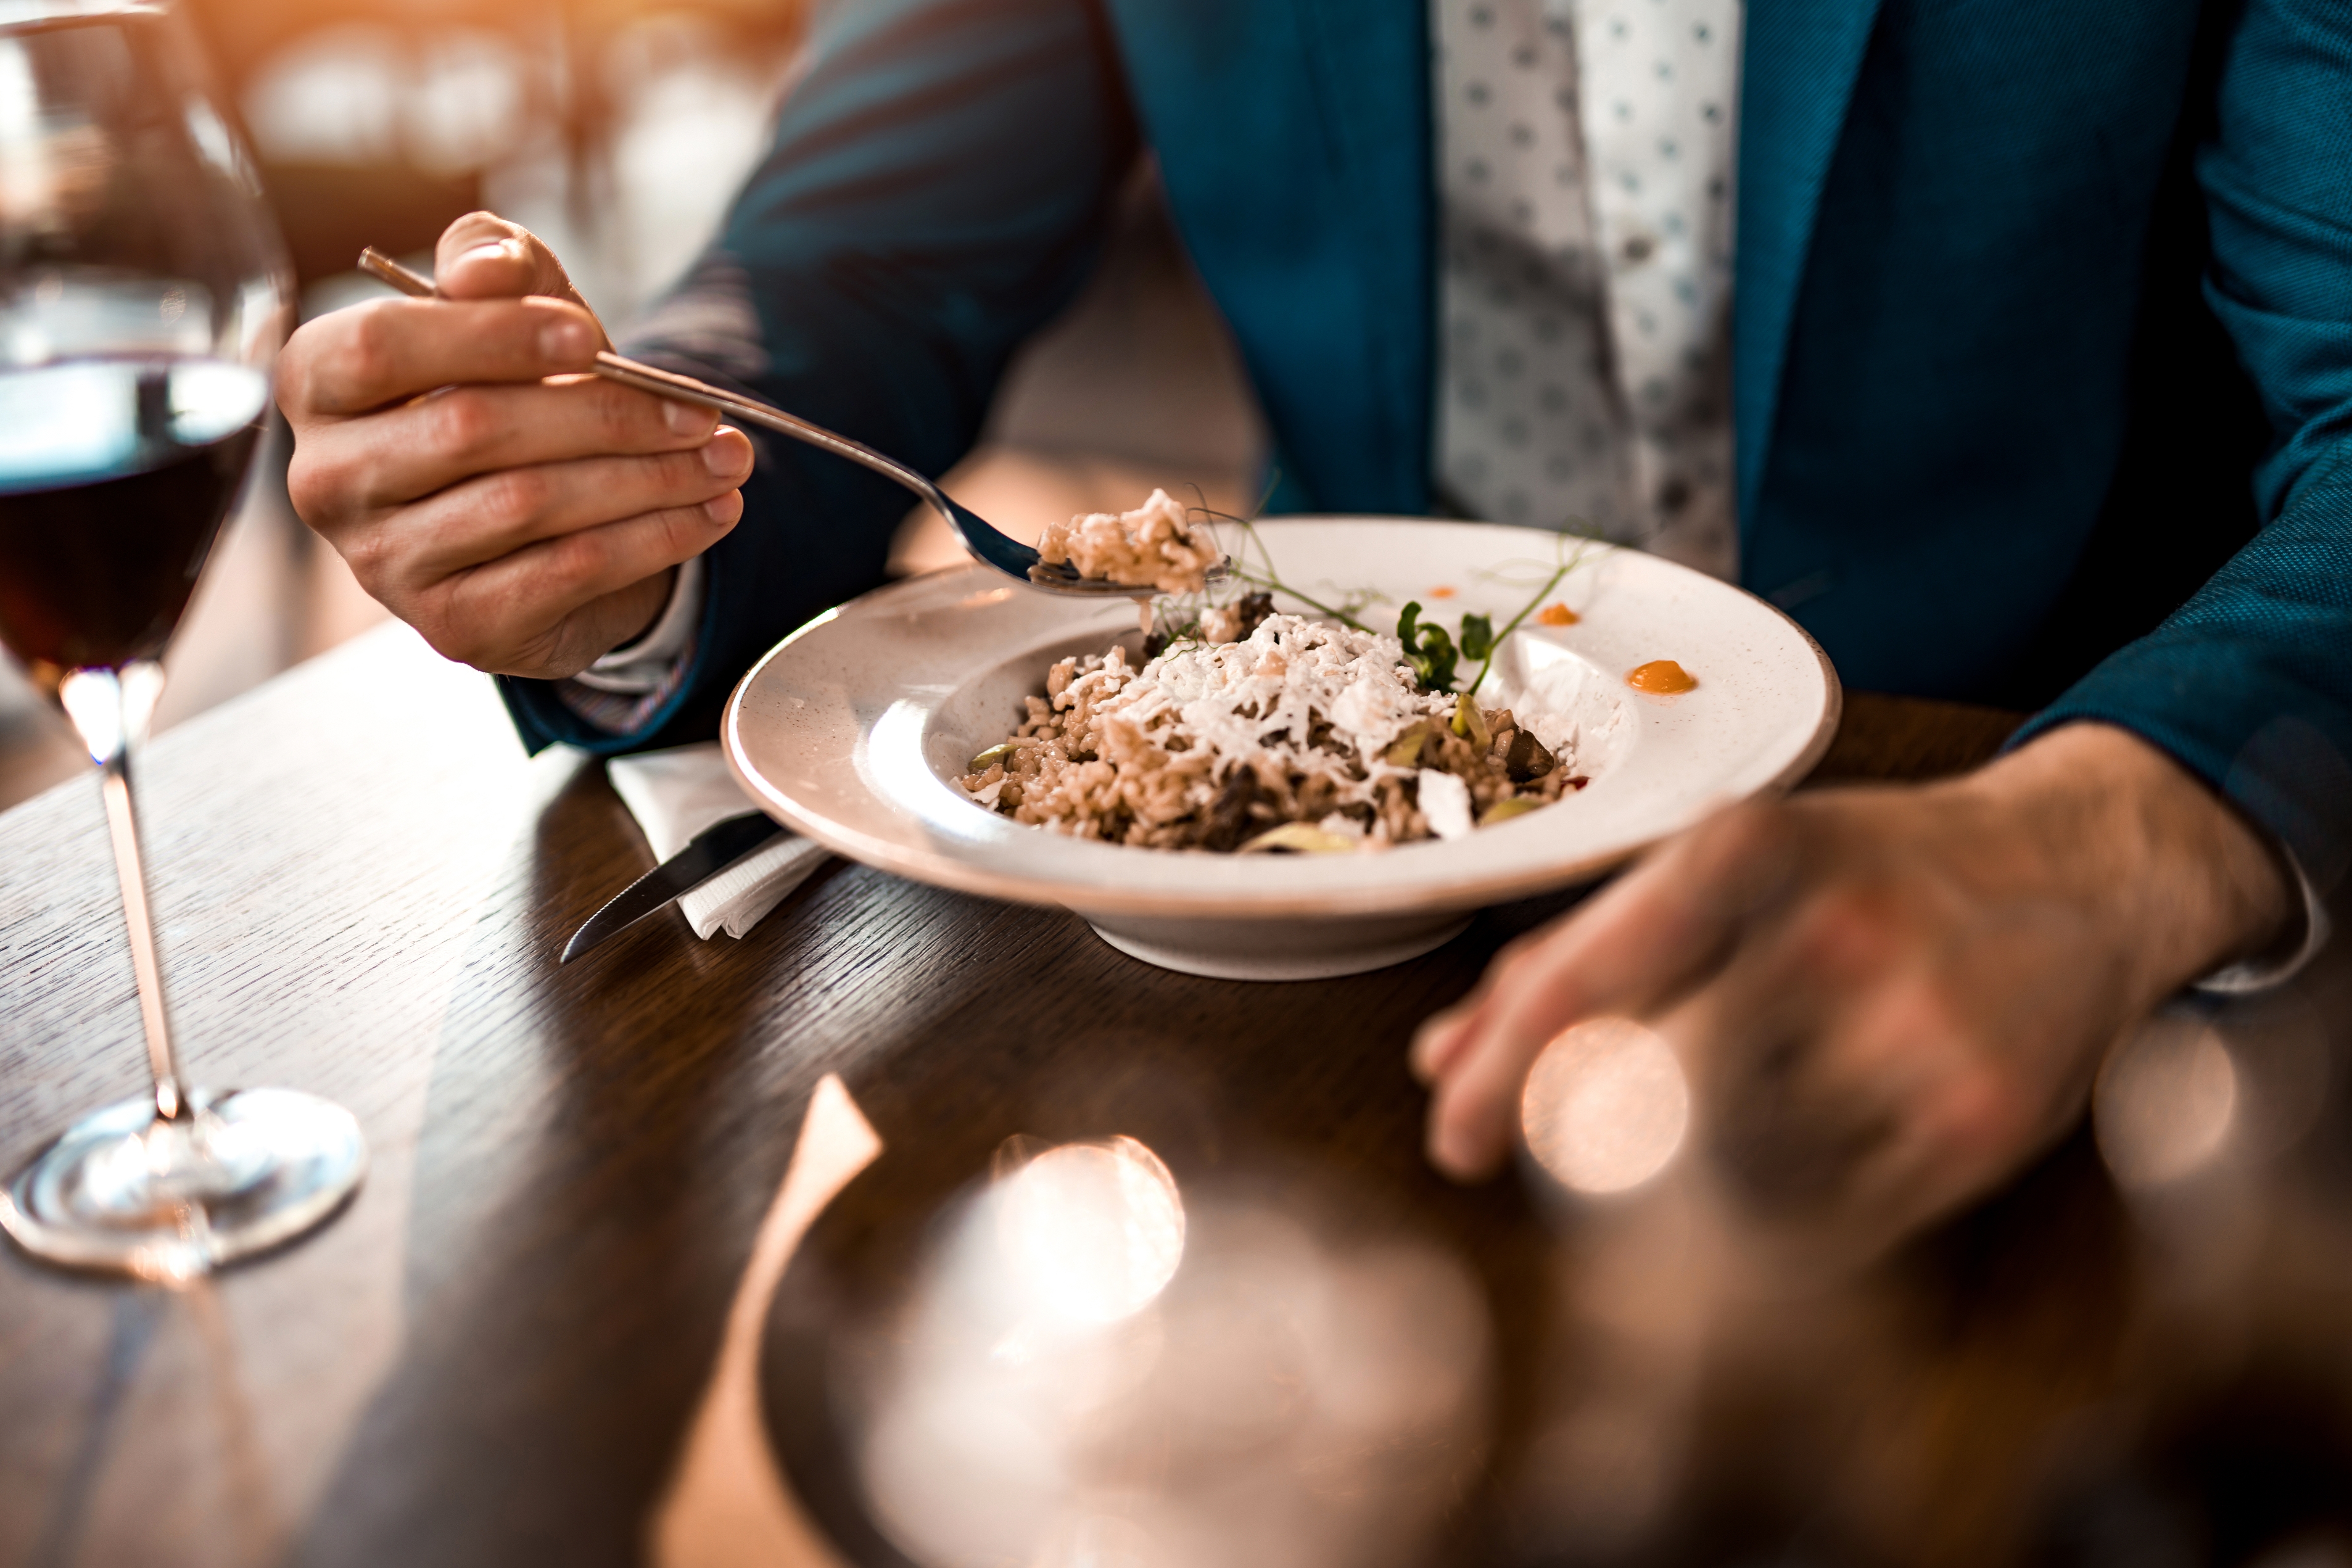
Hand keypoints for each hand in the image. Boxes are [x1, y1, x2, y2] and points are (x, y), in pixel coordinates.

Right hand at [278, 213, 754, 678]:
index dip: (490, 337)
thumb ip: (494, 263)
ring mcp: (387, 565)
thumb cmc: (510, 392)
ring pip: (528, 505)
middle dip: (605, 415)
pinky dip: (652, 539)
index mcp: (319, 384)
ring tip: (725, 458)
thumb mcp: (509, 311)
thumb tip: (486, 269)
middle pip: (472, 430)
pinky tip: (709, 513)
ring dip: (648, 480)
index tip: (589, 335)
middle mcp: (329, 481)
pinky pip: (566, 573)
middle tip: (701, 410)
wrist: (534, 523)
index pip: (383, 349)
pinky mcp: (455, 626)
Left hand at [1413, 723, 2293, 1246]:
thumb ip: (1580, 957)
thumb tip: (1441, 1056)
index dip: (1500, 1072)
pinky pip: (1821, 1222)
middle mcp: (1832, 932)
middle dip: (1578, 1137)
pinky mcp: (1977, 1124)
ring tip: (1696, 1146)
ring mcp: (1913, 1032)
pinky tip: (1773, 1178)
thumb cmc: (1871, 873)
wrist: (2082, 874)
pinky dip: (1767, 1223)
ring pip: (1727, 1168)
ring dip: (1675, 1186)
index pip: (1588, 975)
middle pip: (1642, 1085)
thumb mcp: (1729, 872)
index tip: (1450, 1137)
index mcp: (1750, 850)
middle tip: (1560, 1156)